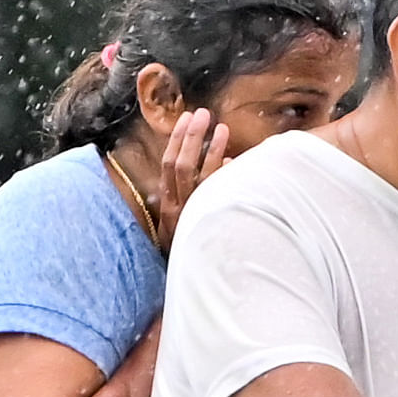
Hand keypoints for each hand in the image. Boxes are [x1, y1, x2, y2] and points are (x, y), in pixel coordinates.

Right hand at [154, 108, 230, 248]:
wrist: (195, 282)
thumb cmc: (192, 249)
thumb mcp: (185, 222)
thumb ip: (195, 194)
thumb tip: (224, 163)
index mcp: (166, 205)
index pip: (167, 165)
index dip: (177, 140)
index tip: (185, 118)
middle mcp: (177, 210)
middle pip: (180, 166)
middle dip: (190, 138)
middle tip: (202, 114)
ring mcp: (194, 217)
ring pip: (200, 177)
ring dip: (210, 150)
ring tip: (222, 128)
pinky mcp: (211, 224)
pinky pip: (217, 195)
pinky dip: (223, 176)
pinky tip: (231, 161)